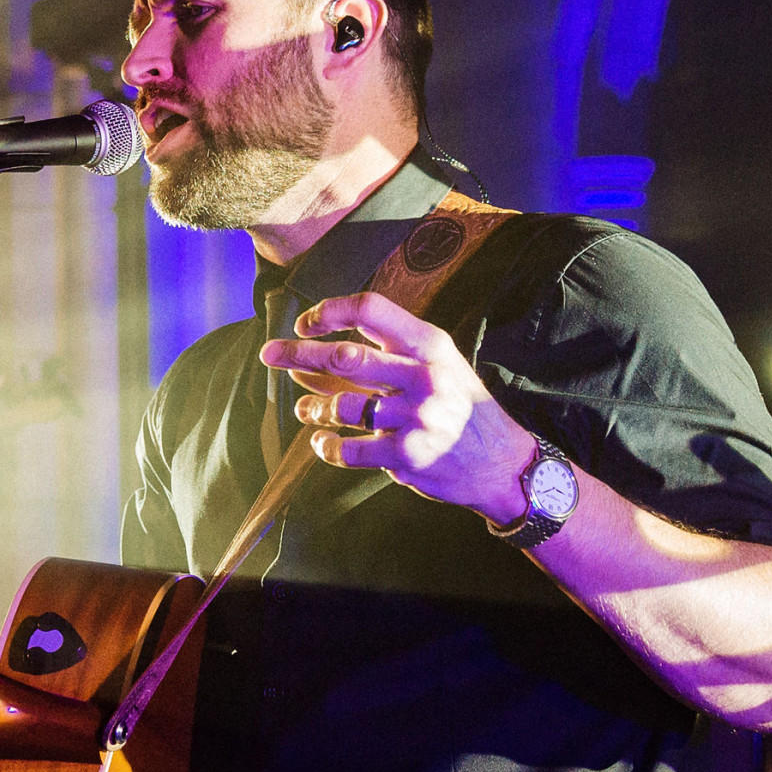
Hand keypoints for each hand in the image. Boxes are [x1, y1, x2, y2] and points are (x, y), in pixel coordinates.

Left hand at [260, 290, 538, 521]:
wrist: (501, 463)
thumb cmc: (460, 409)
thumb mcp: (435, 368)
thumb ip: (381, 358)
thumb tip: (310, 356)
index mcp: (430, 345)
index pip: (371, 309)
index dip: (331, 311)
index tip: (306, 322)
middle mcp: (423, 376)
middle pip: (345, 355)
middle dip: (298, 352)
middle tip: (270, 354)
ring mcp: (416, 417)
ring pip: (341, 405)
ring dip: (313, 407)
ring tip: (305, 411)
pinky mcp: (407, 455)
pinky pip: (349, 449)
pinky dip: (327, 447)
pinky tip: (324, 443)